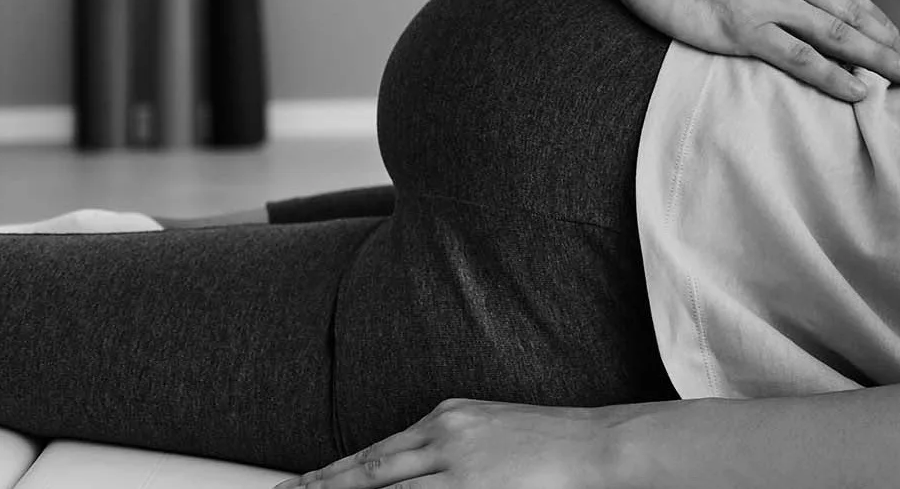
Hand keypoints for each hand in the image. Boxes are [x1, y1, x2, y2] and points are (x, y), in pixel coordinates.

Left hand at [273, 398, 641, 488]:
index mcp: (447, 417)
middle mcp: (445, 435)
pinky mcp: (473, 488)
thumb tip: (408, 472)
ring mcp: (458, 466)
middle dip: (320, 488)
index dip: (330, 475)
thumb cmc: (554, 444)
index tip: (298, 487)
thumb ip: (449, 448)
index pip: (374, 452)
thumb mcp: (492, 432)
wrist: (602, 445)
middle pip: (366, 470)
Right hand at [609, 0, 899, 100]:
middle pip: (853, 14)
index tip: (893, 35)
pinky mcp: (748, 31)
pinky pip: (801, 59)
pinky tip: (857, 91)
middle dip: (890, 42)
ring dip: (878, 60)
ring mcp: (774, 3)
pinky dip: (833, 77)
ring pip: (840, 37)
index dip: (874, 16)